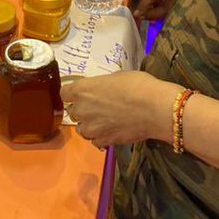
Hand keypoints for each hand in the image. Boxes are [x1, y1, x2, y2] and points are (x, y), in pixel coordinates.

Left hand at [60, 71, 176, 149]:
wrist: (155, 109)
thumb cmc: (138, 85)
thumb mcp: (116, 77)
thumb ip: (102, 86)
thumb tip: (103, 91)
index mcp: (82, 90)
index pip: (64, 93)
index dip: (72, 93)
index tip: (81, 93)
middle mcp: (81, 110)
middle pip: (72, 111)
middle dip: (83, 109)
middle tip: (99, 107)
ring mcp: (91, 128)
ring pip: (82, 129)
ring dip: (90, 125)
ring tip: (105, 122)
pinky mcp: (103, 141)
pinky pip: (95, 141)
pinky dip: (101, 137)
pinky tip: (112, 132)